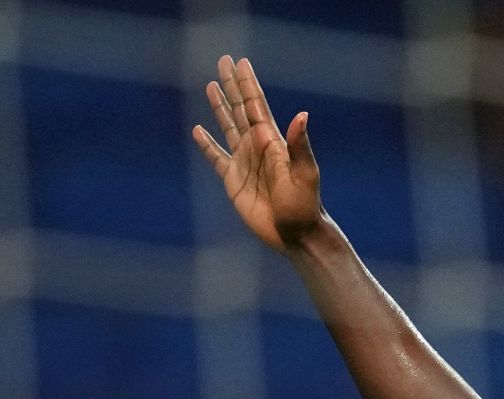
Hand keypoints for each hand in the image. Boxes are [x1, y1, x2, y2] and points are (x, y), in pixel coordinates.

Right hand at [192, 55, 324, 254]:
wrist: (296, 233)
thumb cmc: (304, 205)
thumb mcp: (305, 174)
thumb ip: (299, 146)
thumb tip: (301, 115)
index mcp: (272, 141)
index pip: (256, 105)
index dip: (247, 84)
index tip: (240, 62)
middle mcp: (257, 147)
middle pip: (240, 109)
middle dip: (232, 85)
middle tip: (223, 60)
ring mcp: (245, 162)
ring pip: (228, 127)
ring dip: (220, 107)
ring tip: (211, 86)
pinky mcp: (234, 180)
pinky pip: (216, 157)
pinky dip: (206, 144)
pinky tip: (198, 131)